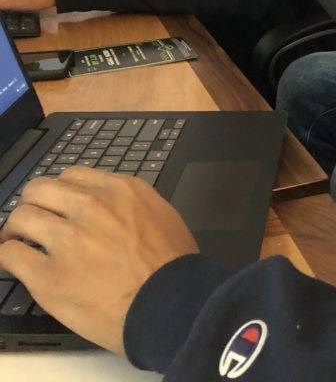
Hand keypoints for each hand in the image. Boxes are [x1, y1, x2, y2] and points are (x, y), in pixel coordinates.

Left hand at [0, 168, 198, 354]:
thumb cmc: (173, 265)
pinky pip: (11, 255)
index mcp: (118, 190)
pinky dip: (9, 256)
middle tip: (33, 221)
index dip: (61, 193)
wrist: (170, 304)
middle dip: (33, 203)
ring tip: (19, 242)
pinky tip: (16, 263)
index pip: (71, 176)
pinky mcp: (48, 276)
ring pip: (20, 217)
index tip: (59, 207)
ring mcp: (67, 240)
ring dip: (16, 229)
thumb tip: (108, 210)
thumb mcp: (160, 214)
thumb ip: (128, 205)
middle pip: (39, 189)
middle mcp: (90, 207)